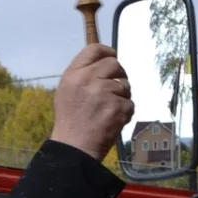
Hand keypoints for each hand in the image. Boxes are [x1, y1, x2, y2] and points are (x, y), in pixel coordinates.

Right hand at [48, 43, 132, 161]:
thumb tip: (103, 62)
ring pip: (125, 85)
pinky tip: (113, 120)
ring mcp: (104, 93)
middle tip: (114, 88)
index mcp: (74, 74)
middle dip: (118, 75)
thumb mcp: (66, 91)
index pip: (94, 49)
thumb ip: (82, 74)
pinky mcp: (118, 107)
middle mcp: (88, 79)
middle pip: (114, 64)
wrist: (74, 147)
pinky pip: (130, 103)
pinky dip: (125, 112)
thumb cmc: (70, 120)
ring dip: (121, 96)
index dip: (107, 52)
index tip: (112, 57)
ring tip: (109, 109)